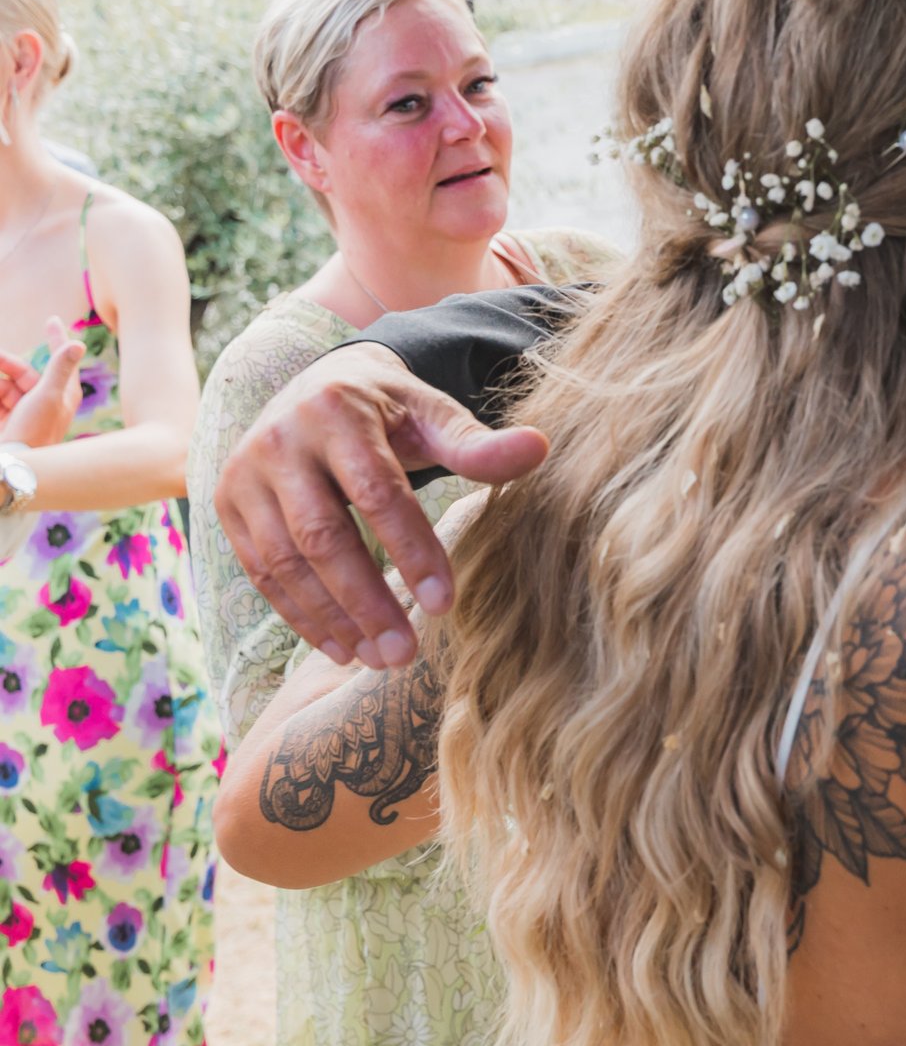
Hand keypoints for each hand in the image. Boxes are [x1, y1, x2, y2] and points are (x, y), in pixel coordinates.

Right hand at [1, 318, 85, 447]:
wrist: (14, 464)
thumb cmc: (35, 430)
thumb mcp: (48, 396)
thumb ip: (60, 368)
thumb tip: (78, 343)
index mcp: (62, 393)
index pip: (60, 359)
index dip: (56, 338)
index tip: (52, 320)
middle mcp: (44, 400)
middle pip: (20, 371)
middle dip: (4, 364)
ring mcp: (23, 410)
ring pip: (3, 384)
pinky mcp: (6, 419)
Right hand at [213, 341, 549, 669]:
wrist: (319, 387)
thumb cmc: (391, 410)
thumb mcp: (434, 415)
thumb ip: (477, 444)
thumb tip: (539, 448)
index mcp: (336, 411)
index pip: (377, 493)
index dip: (412, 550)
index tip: (446, 605)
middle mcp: (278, 440)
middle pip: (322, 536)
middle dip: (366, 601)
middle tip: (405, 655)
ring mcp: (244, 474)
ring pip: (284, 561)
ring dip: (331, 618)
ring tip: (378, 659)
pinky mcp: (227, 504)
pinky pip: (260, 571)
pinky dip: (299, 614)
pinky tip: (341, 646)